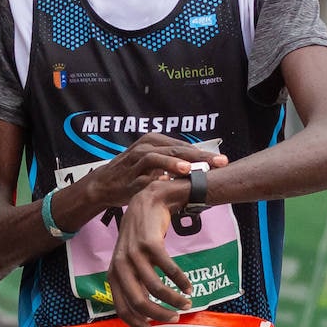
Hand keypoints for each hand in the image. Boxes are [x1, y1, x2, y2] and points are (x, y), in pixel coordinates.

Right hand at [85, 133, 227, 208]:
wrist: (104, 185)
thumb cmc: (134, 172)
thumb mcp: (155, 162)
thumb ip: (175, 161)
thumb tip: (203, 163)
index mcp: (154, 141)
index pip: (184, 146)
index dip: (204, 153)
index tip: (223, 160)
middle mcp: (145, 147)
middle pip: (175, 149)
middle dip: (199, 156)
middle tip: (218, 162)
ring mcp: (135, 162)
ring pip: (156, 157)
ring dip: (173, 163)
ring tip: (189, 169)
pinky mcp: (128, 177)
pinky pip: (142, 177)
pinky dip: (154, 178)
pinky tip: (165, 182)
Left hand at [107, 180, 195, 326]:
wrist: (149, 200)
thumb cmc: (143, 235)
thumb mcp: (132, 260)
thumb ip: (136, 283)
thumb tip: (148, 314)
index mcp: (113, 275)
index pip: (123, 309)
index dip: (140, 326)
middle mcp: (120, 266)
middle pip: (138, 303)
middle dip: (159, 315)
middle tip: (176, 319)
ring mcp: (134, 254)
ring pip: (155, 288)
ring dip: (174, 299)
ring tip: (188, 302)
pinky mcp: (149, 244)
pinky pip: (168, 269)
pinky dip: (180, 281)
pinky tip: (188, 286)